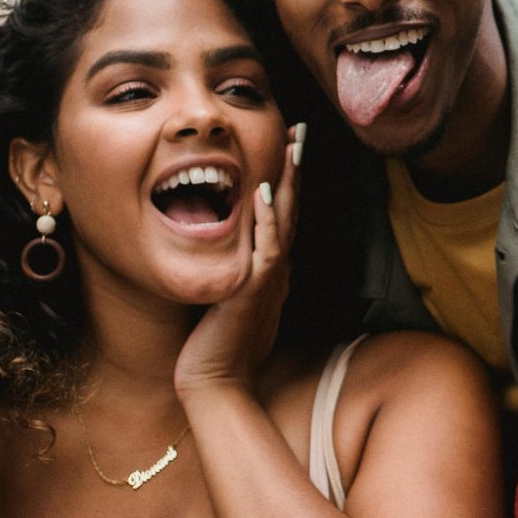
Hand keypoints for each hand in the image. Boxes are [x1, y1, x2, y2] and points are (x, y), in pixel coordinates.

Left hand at [175, 125, 301, 397]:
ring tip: (292, 147)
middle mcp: (275, 270)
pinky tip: (266, 193)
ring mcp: (269, 280)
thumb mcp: (230, 303)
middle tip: (300, 131)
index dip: (288, 180)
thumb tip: (229, 256)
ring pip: (284, 222)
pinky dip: (268, 220)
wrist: (218, 386)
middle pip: (291, 210)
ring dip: (289, 183)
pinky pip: (266, 249)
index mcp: (270, 271)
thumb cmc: (220, 350)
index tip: (288, 146)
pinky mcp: (254, 292)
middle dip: (295, 169)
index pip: (283, 216)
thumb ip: (235, 278)